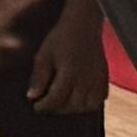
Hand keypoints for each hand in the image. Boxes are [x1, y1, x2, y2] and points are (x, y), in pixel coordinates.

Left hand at [29, 0, 106, 114]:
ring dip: (73, 109)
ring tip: (61, 103)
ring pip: (87, 106)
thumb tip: (32, 97)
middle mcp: (86, 79)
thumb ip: (39, 78)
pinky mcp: (104, 78)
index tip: (36, 107)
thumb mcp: (43, 56)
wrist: (83, 26)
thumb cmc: (60, 39)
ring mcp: (97, 80)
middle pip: (72, 106)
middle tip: (46, 105)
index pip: (57, 100)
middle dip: (57, 109)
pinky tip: (77, 98)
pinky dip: (88, 103)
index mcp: (69, 73)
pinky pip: (99, 99)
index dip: (44, 107)